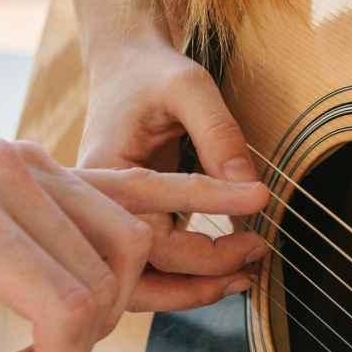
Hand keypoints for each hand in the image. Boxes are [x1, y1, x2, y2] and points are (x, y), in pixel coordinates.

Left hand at [0, 105, 267, 351]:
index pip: (69, 304)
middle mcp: (11, 178)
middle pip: (107, 278)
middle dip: (83, 345)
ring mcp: (33, 161)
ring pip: (128, 239)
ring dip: (114, 300)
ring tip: (58, 337)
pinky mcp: (44, 159)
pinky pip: (122, 198)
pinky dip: (156, 229)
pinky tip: (228, 214)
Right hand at [79, 38, 267, 309]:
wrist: (124, 62)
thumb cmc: (151, 70)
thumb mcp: (189, 87)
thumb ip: (219, 134)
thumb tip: (252, 191)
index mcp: (100, 175)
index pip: (148, 237)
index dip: (206, 246)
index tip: (258, 229)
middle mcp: (93, 207)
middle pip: (136, 273)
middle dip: (199, 280)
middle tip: (253, 265)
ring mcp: (105, 218)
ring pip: (137, 280)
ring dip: (189, 289)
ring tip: (242, 279)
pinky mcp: (124, 220)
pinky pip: (148, 263)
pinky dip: (184, 274)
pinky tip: (226, 269)